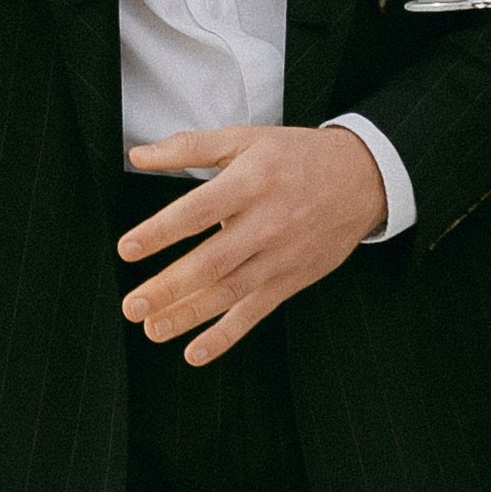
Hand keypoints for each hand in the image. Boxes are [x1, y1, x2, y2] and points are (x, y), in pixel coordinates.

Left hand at [116, 126, 387, 365]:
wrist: (363, 178)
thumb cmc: (295, 156)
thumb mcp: (245, 139)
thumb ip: (189, 146)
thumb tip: (137, 154)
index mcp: (251, 182)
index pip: (197, 211)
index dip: (161, 232)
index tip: (127, 249)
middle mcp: (266, 222)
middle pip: (211, 261)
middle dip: (168, 286)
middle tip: (131, 305)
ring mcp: (281, 256)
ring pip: (229, 292)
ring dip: (188, 315)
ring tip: (151, 328)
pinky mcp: (292, 279)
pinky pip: (255, 312)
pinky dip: (225, 336)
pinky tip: (195, 352)